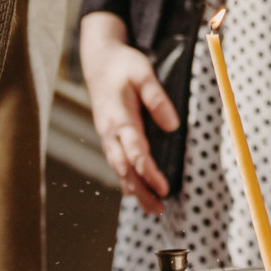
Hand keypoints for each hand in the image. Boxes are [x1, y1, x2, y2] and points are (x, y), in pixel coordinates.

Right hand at [80, 13, 174, 212]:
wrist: (98, 61)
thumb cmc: (122, 65)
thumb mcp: (143, 73)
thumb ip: (157, 99)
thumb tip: (172, 125)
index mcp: (120, 118)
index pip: (135, 151)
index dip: (149, 172)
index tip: (163, 187)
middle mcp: (110, 131)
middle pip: (125, 168)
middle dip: (141, 190)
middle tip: (157, 209)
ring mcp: (107, 135)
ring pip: (119, 169)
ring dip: (134, 189)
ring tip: (151, 208)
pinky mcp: (109, 136)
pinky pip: (116, 162)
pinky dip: (126, 178)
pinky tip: (135, 191)